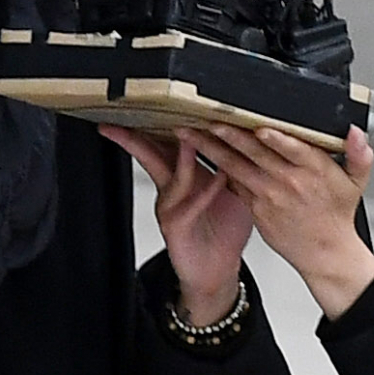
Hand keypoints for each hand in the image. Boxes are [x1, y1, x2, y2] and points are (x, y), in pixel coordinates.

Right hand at [101, 125, 251, 323]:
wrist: (217, 271)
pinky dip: (204, 192)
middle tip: (125, 117)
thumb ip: (234, 163)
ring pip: (171, 176)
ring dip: (181, 156)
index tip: (149, 103)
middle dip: (135, 136)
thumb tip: (248, 133)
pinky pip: (189, 205)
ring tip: (188, 136)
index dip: (158, 123)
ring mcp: (170, 207)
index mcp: (185, 175)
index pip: (167, 143)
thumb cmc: (224, 231)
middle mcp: (172, 188)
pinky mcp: (175, 227)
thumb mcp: (233, 190)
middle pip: (151, 155)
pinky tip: (218, 181)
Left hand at [181, 124, 373, 319]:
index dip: (277, 139)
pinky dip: (215, 168)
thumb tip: (356, 133)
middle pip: (256, 154)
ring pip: (235, 166)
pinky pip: (232, 184)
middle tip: (210, 119)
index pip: (295, 150)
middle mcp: (288, 182)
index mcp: (314, 171)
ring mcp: (268, 195)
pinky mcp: (254, 207)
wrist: (324, 253)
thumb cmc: (336, 215)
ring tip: (191, 133)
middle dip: (231, 135)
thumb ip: (359, 156)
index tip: (261, 127)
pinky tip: (198, 155)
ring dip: (211, 149)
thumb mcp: (356, 183)